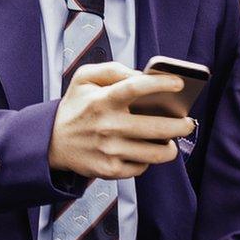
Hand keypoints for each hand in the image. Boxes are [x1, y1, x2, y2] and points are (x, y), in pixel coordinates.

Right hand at [49, 62, 195, 178]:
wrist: (52, 142)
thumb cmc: (75, 107)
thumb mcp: (84, 78)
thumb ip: (113, 70)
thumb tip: (142, 75)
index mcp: (102, 100)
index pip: (135, 87)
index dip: (161, 84)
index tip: (179, 84)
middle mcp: (107, 126)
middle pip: (156, 127)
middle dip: (180, 126)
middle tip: (188, 123)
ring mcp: (109, 150)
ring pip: (154, 153)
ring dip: (170, 148)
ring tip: (172, 142)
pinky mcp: (109, 169)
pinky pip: (141, 167)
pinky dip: (148, 160)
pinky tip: (146, 152)